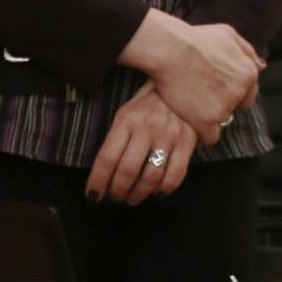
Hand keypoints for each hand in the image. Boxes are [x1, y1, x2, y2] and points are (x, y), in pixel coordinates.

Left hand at [84, 84, 197, 204]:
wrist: (184, 83)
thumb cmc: (148, 103)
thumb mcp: (126, 113)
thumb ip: (116, 140)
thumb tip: (104, 174)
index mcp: (127, 119)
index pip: (107, 159)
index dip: (98, 182)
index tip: (93, 195)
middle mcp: (148, 127)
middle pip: (127, 172)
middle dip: (117, 191)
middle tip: (115, 197)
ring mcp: (169, 135)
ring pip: (150, 177)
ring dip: (138, 194)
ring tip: (132, 197)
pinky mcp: (188, 141)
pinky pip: (175, 176)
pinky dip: (163, 190)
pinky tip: (156, 192)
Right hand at [117, 10, 261, 142]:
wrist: (170, 50)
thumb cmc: (196, 39)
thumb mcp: (228, 35)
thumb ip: (247, 51)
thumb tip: (262, 67)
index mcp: (249, 73)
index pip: (247, 94)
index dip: (230, 93)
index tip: (213, 89)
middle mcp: (240, 91)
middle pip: (233, 108)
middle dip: (221, 104)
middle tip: (200, 95)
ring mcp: (224, 107)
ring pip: (221, 121)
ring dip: (208, 116)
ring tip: (190, 102)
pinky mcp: (207, 121)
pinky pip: (210, 137)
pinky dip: (201, 132)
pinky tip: (190, 121)